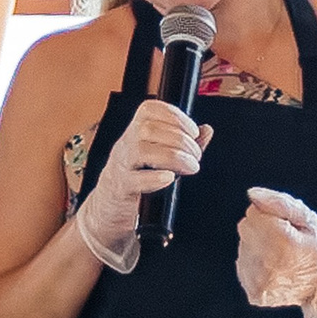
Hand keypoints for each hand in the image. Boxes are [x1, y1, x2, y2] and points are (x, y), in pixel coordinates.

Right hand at [76, 101, 212, 273]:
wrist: (110, 208)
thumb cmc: (136, 178)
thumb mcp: (160, 157)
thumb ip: (184, 144)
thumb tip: (206, 130)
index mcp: (136, 132)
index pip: (150, 110)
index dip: (174, 116)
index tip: (193, 131)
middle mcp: (126, 145)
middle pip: (148, 129)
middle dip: (180, 140)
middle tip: (196, 156)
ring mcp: (122, 166)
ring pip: (141, 150)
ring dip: (172, 157)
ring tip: (190, 167)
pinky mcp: (122, 189)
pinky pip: (134, 179)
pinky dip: (154, 178)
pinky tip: (169, 178)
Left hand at [235, 187, 316, 317]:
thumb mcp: (308, 219)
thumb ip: (279, 202)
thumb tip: (252, 194)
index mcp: (283, 243)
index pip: (252, 214)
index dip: (269, 217)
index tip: (285, 228)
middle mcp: (269, 265)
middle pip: (245, 230)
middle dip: (261, 231)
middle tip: (283, 242)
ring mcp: (261, 283)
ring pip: (243, 249)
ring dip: (257, 249)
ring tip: (280, 257)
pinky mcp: (256, 294)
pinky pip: (243, 268)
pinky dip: (255, 266)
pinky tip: (273, 269)